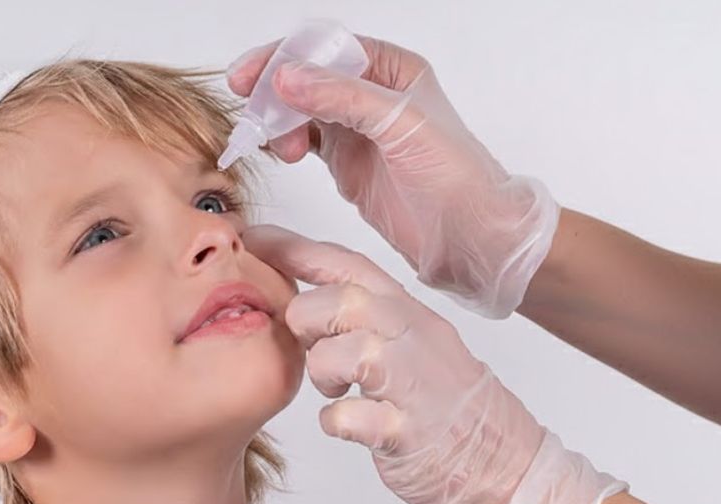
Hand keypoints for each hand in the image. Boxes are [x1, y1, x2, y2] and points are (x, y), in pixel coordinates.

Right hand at [228, 36, 559, 318]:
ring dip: (277, 121)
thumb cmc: (456, 178)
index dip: (284, 57)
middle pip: (306, 75)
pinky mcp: (346, 161)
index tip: (251, 78)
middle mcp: (372, 93)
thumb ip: (343, 98)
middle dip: (273, 90)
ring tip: (277, 148)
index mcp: (392, 69)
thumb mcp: (400, 125)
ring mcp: (356, 129)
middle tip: (250, 112)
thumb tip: (285, 77)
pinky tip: (273, 151)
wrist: (470, 238)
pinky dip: (281, 141)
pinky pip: (302, 138)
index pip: (326, 48)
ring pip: (299, 108)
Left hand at [243, 224, 626, 503]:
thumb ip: (364, 318)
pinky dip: (337, 420)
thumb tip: (302, 300)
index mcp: (409, 313)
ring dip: (323, 371)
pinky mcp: (410, 433)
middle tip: (310, 345)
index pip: (346, 264)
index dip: (293, 248)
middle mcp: (414, 338)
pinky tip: (347, 424)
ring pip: (348, 352)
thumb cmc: (449, 408)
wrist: (510, 470)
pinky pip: (353, 417)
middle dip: (308, 319)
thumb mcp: (411, 346)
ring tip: (334, 389)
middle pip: (344, 299)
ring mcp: (416, 386)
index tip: (253, 239)